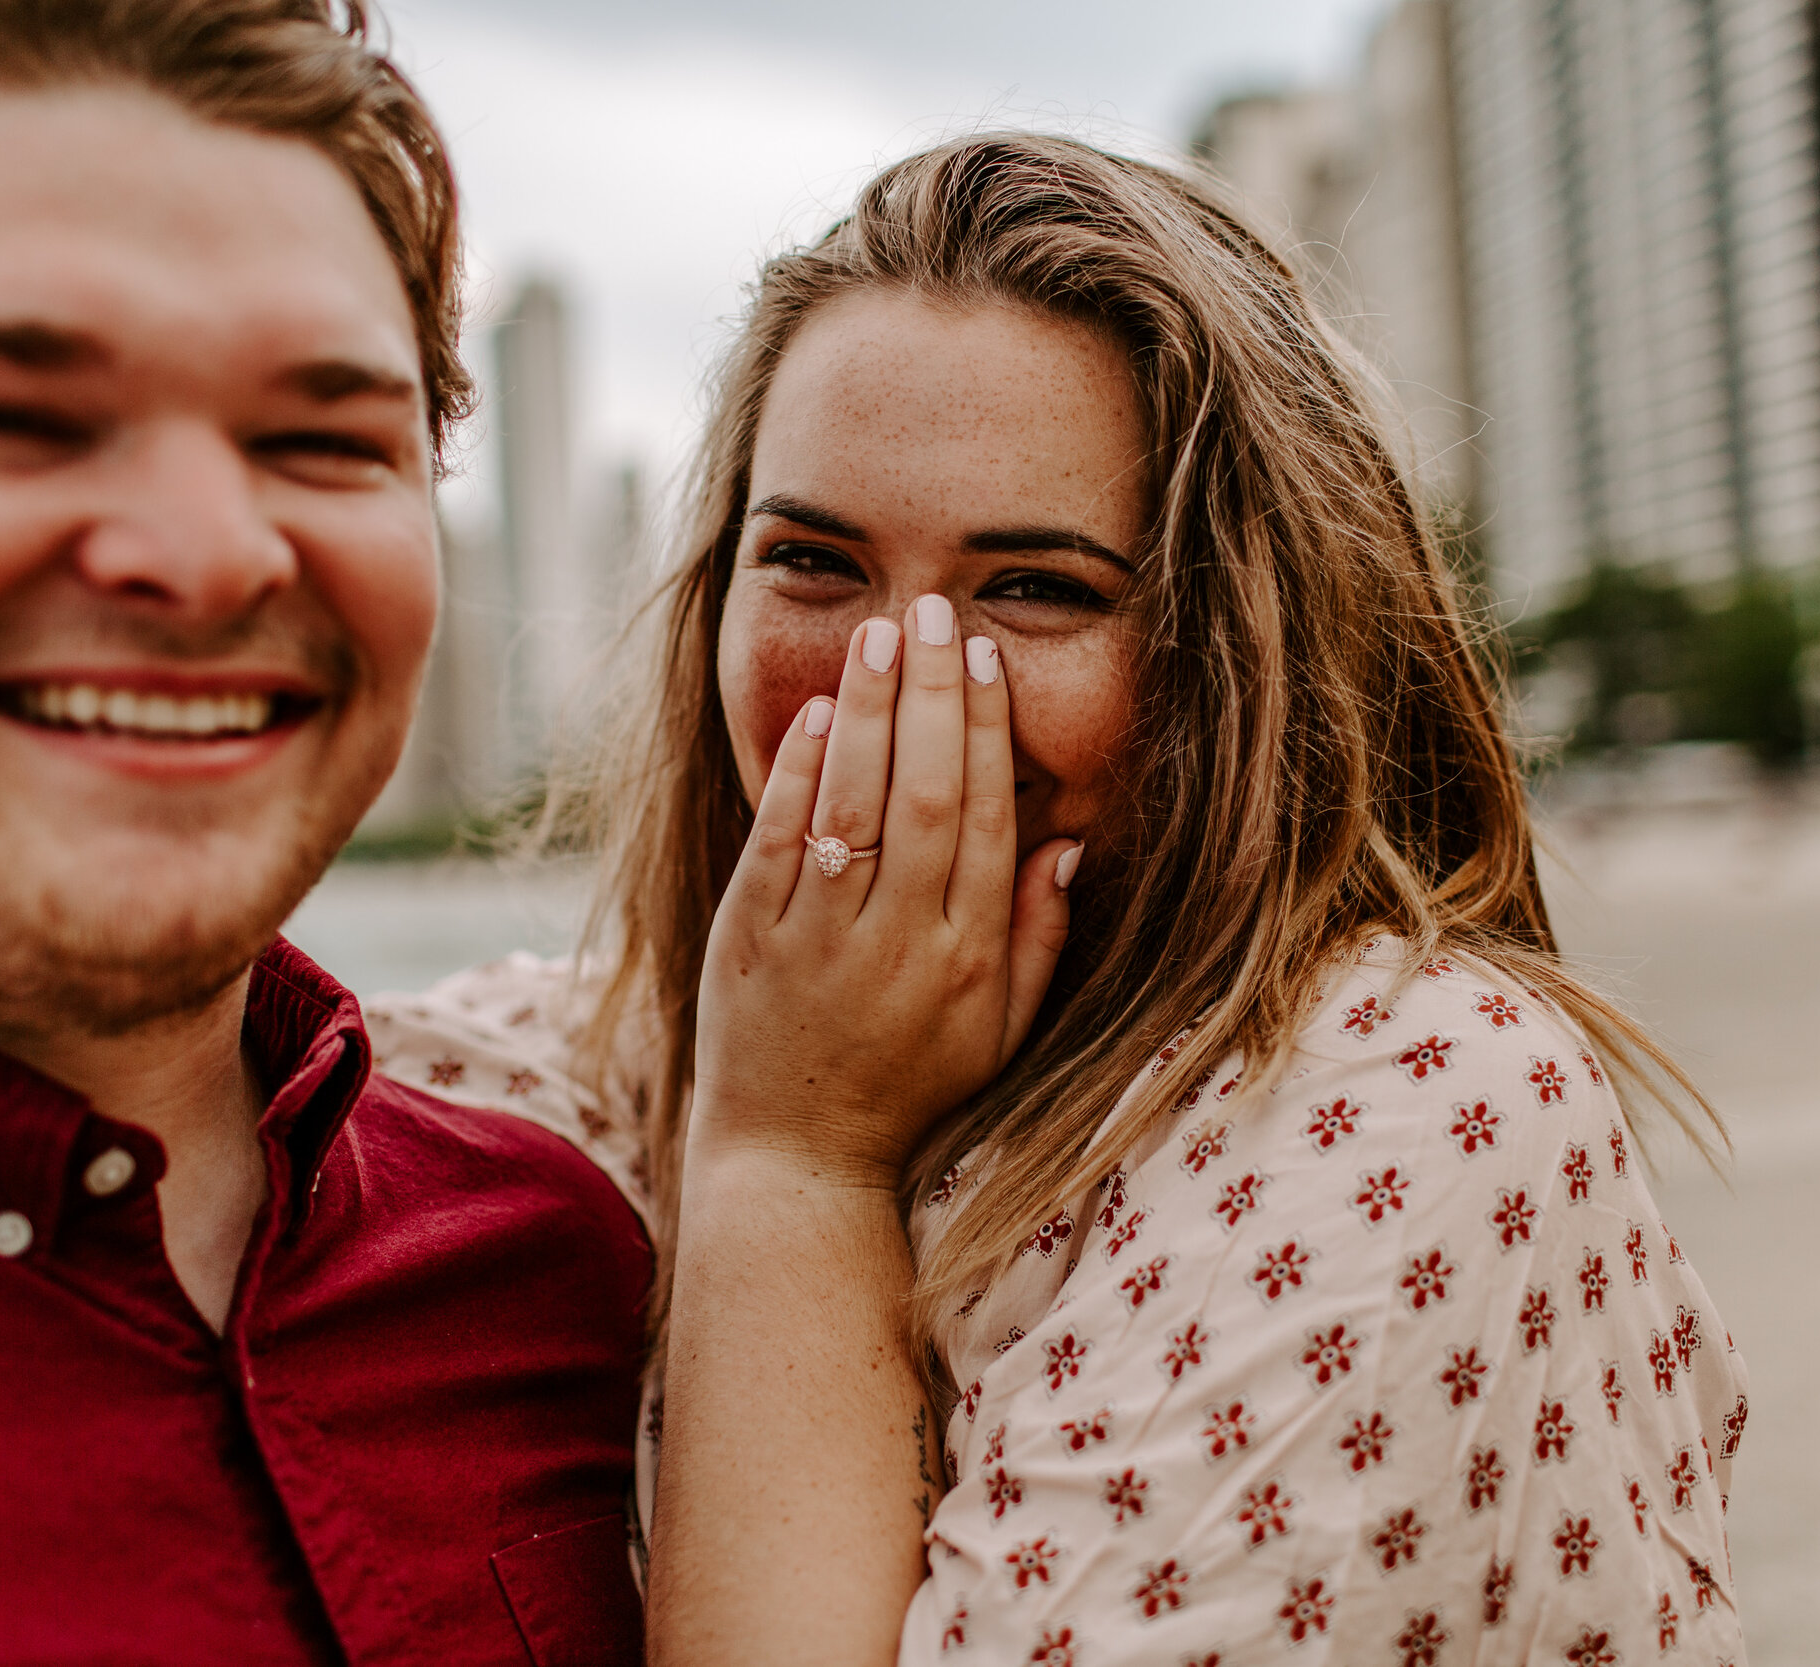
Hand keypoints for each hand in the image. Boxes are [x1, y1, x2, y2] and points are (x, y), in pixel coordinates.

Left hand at [691, 593, 1079, 1186]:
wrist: (798, 1158)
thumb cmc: (910, 1086)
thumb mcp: (1001, 1030)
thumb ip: (1039, 935)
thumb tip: (1068, 840)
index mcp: (970, 959)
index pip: (989, 819)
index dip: (987, 731)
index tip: (983, 656)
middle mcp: (901, 945)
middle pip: (929, 797)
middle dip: (932, 696)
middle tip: (932, 611)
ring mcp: (822, 942)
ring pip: (855, 808)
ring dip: (869, 713)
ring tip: (877, 633)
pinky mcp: (751, 942)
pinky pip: (778, 844)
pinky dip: (798, 775)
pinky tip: (817, 712)